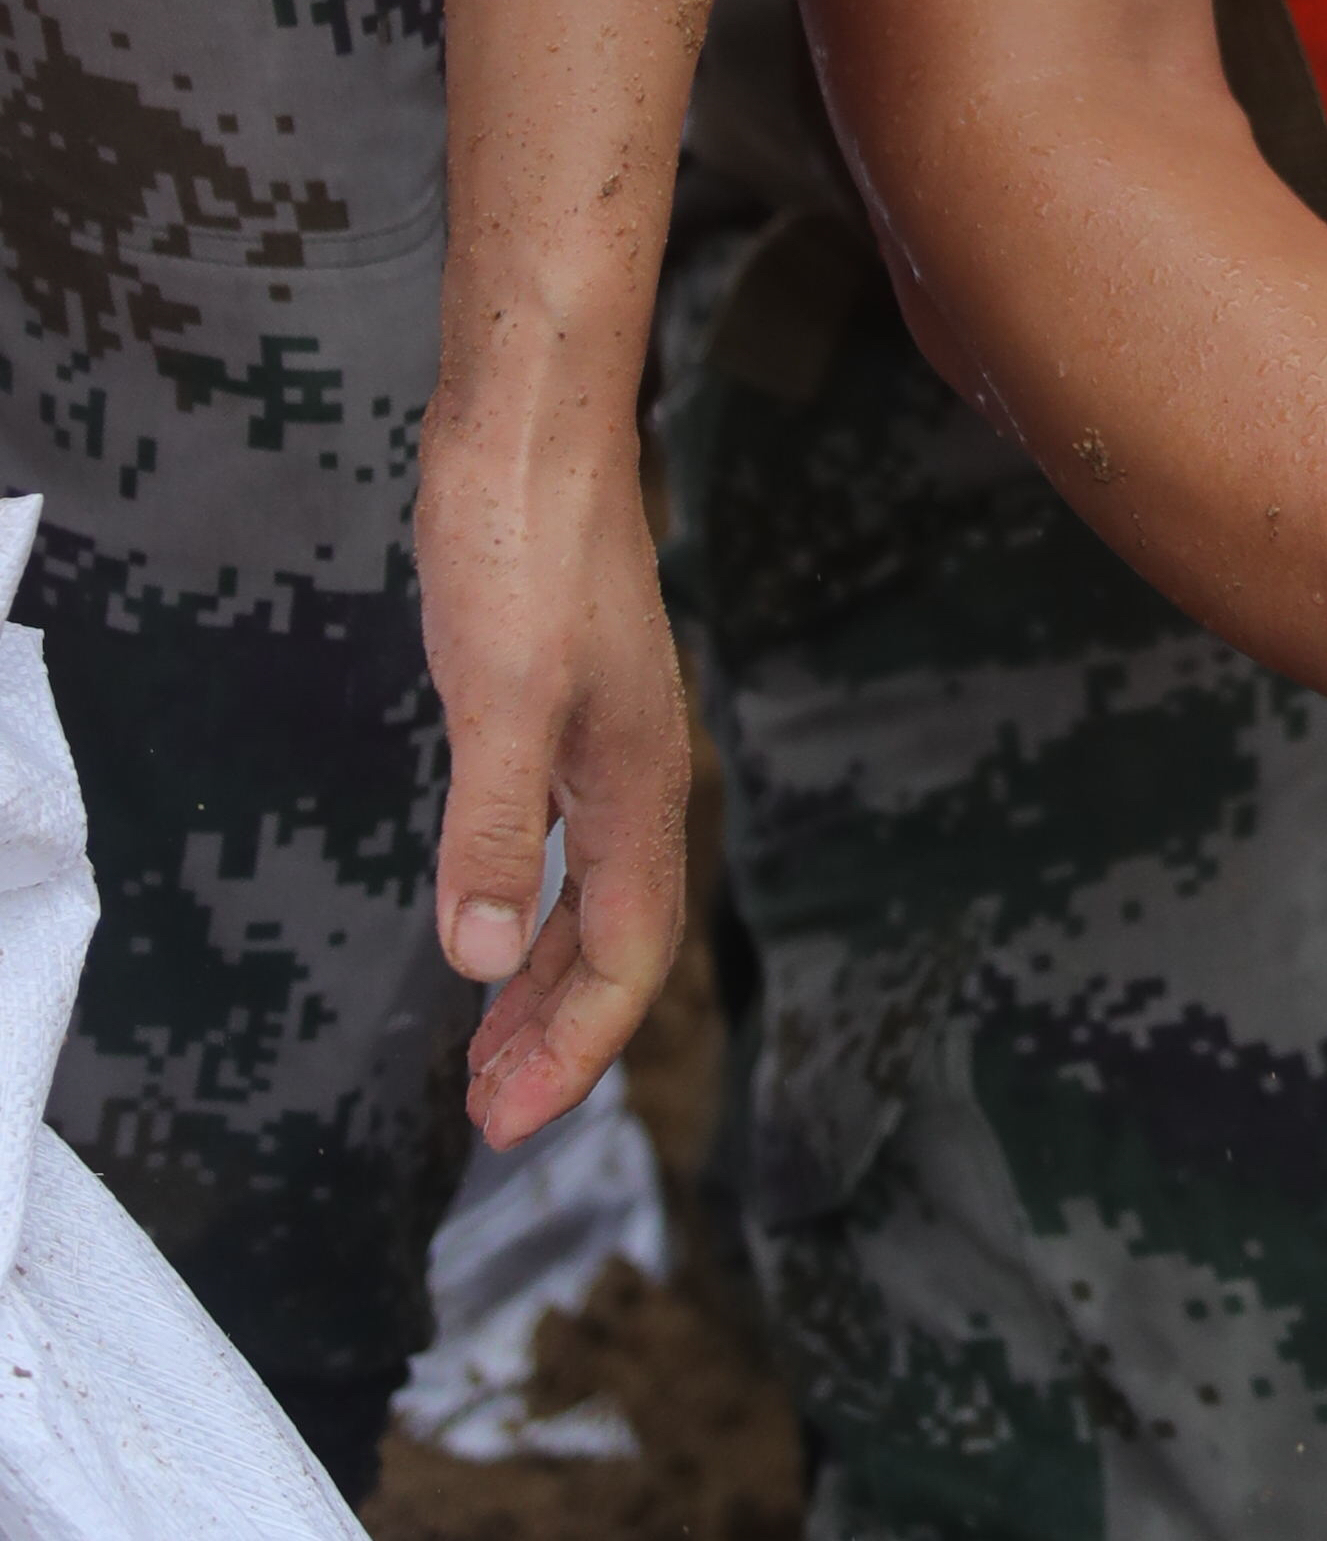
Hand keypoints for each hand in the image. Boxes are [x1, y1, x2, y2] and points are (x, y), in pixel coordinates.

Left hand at [417, 392, 691, 1149]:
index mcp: (636, 781)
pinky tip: (487, 913)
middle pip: (616, 940)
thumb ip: (490, 829)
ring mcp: (601, 736)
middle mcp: (633, 770)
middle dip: (558, 1034)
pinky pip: (559, 842)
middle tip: (488, 1113)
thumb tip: (475, 964)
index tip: (506, 1119)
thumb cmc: (521, 542)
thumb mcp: (495, 692)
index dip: (574, 1047)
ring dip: (539, 977)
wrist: (531, 422)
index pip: (626, 954)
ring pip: (588, 893)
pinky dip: (526, 901)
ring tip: (483, 1048)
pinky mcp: (560, 702)